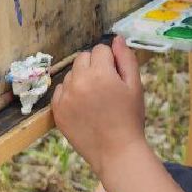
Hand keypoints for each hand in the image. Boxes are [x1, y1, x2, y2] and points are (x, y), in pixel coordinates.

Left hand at [52, 38, 149, 177]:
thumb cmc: (130, 118)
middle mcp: (79, 81)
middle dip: (94, 66)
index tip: (116, 77)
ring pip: (71, 73)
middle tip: (106, 87)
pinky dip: (70, 94)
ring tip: (95, 99)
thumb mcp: (135, 86)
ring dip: (82, 79)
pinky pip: (60, 90)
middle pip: (83, 58)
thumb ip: (126, 59)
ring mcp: (65, 96)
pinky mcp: (57, 110)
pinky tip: (83, 107)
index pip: (100, 49)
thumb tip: (116, 39)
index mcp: (100, 73)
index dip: (110, 61)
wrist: (116, 152)